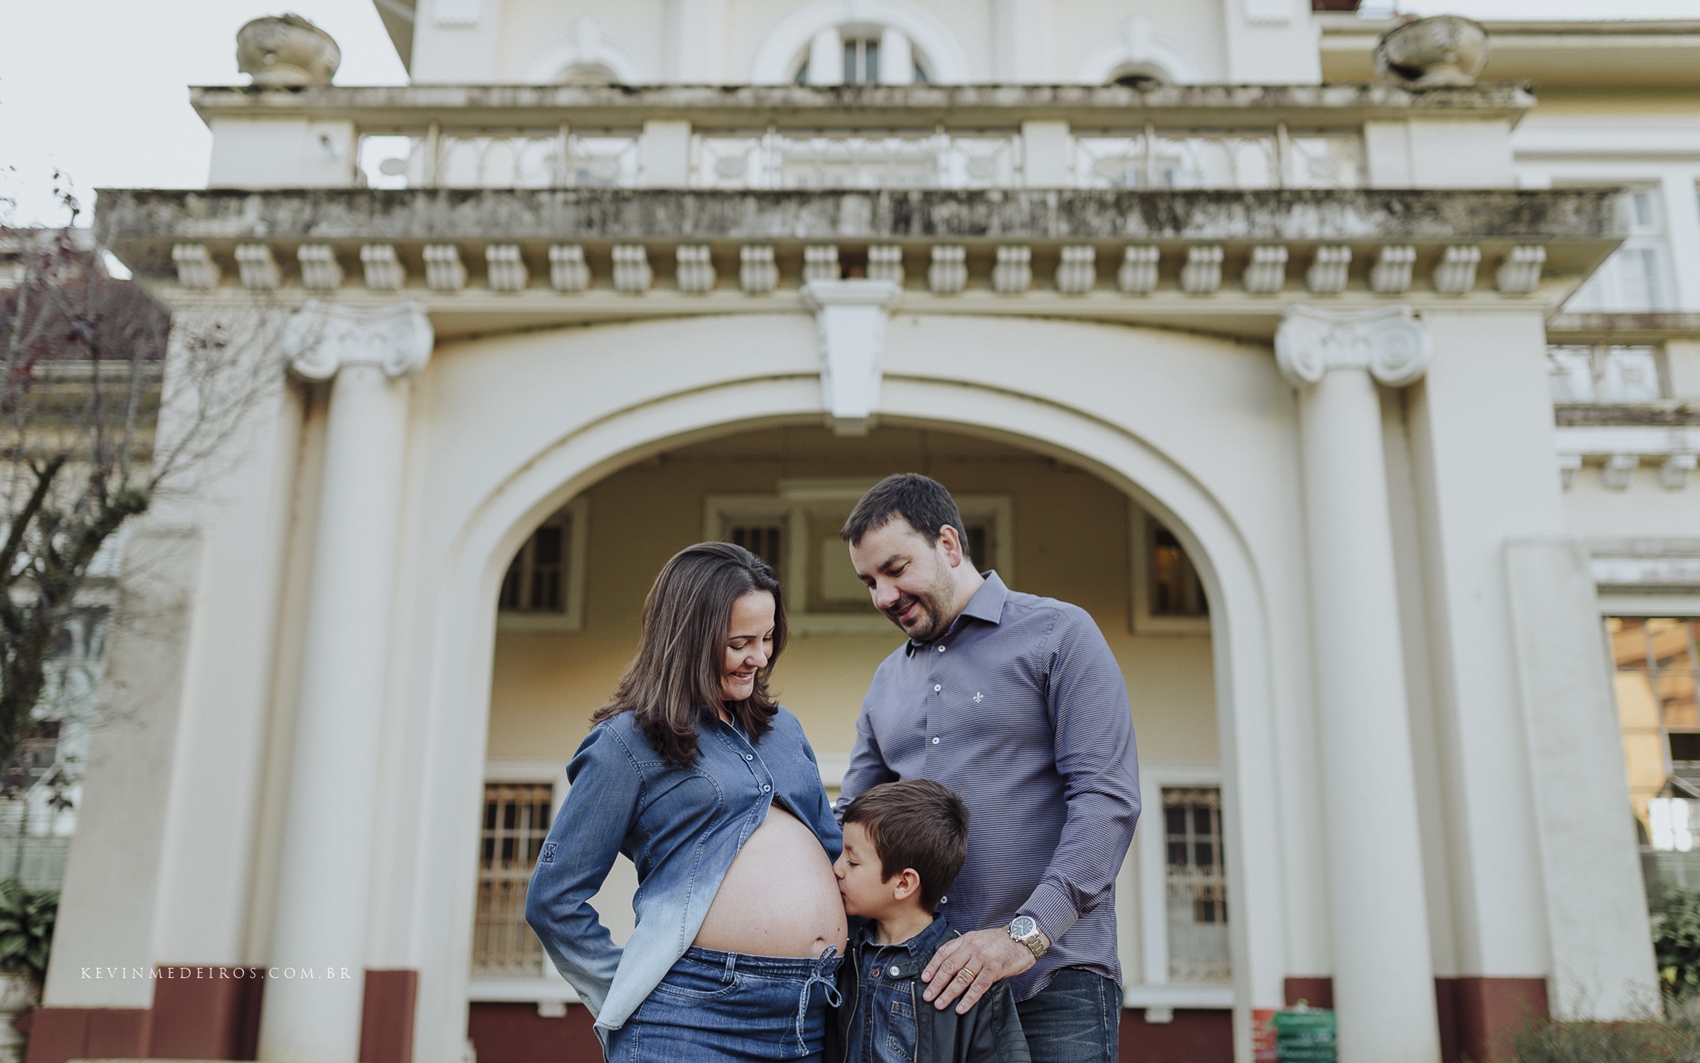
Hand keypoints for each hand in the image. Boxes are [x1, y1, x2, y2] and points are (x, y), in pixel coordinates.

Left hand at [920, 926, 1037, 1013]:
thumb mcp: (979, 939)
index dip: (932, 967)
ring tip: (940, 1004)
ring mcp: (983, 958)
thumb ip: (965, 951)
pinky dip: (968, 999)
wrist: (1023, 938)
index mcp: (966, 939)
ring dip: (948, 993)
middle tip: (927, 996)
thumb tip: (950, 969)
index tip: (924, 979)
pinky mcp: (994, 968)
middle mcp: (972, 947)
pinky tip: (961, 1008)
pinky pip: (978, 986)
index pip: (943, 953)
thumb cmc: (1001, 942)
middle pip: (949, 967)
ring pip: (961, 978)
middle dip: (936, 983)